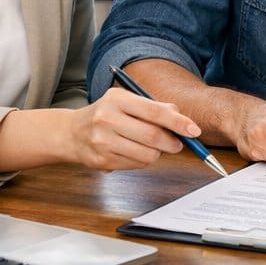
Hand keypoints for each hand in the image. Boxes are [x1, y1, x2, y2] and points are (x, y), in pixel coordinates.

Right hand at [67, 87, 200, 170]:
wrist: (71, 133)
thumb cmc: (106, 114)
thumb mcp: (127, 101)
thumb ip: (154, 107)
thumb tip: (180, 116)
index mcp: (117, 99)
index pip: (155, 112)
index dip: (178, 122)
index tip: (194, 130)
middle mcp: (107, 119)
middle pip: (152, 137)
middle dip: (172, 142)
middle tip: (178, 143)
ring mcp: (102, 142)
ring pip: (146, 155)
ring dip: (158, 153)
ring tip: (153, 146)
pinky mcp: (101, 161)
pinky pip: (135, 165)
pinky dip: (143, 160)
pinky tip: (135, 151)